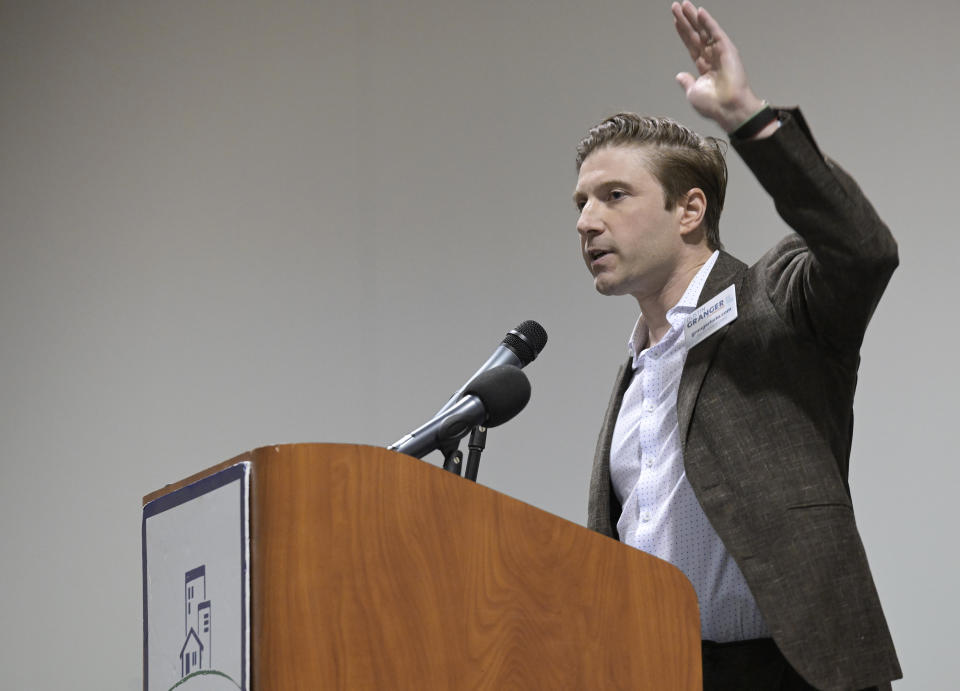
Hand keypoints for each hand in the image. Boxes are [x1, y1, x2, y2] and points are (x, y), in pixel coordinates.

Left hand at [671, 2, 765, 132]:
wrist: (728, 108)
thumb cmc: (713, 105)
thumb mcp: (693, 93)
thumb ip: (687, 82)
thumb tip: (679, 75)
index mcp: (704, 67)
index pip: (691, 45)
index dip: (683, 33)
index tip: (675, 21)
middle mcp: (711, 57)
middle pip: (695, 35)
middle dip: (686, 21)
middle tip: (676, 6)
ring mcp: (720, 52)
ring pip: (704, 31)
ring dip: (694, 17)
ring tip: (683, 4)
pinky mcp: (727, 49)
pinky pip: (716, 32)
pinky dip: (708, 22)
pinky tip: (699, 12)